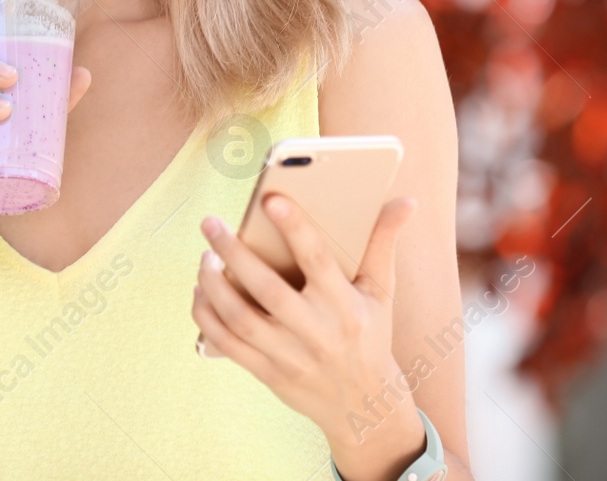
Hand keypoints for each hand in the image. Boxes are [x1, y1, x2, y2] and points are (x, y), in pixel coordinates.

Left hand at [191, 194, 427, 480]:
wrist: (366, 406)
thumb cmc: (370, 335)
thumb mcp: (381, 292)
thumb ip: (384, 243)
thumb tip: (405, 201)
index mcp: (345, 306)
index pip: (318, 261)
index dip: (295, 228)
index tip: (271, 199)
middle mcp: (317, 332)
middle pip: (268, 289)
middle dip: (233, 253)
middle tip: (211, 223)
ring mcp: (290, 356)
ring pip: (240, 318)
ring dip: (214, 285)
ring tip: (205, 256)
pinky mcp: (268, 373)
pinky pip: (228, 344)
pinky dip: (207, 316)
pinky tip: (201, 291)